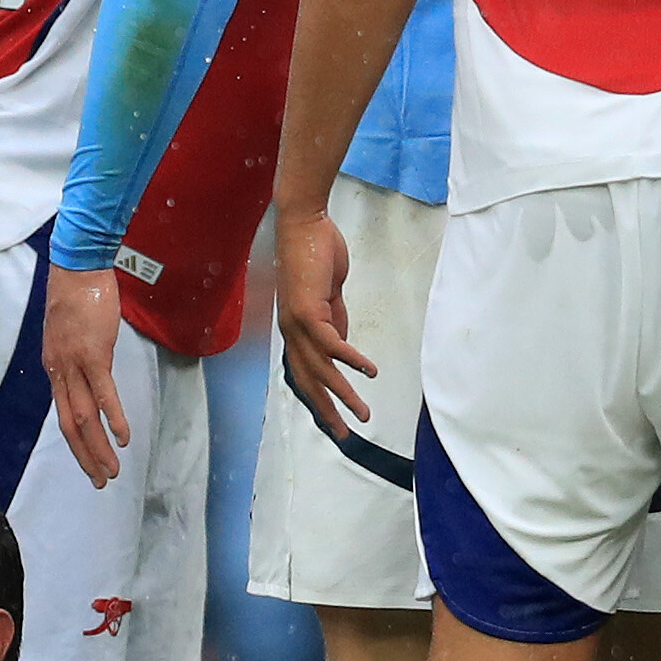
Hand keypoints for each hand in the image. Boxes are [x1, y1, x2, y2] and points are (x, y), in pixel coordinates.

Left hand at [42, 264, 130, 487]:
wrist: (76, 267)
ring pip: (84, 417)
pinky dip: (113, 419)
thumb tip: (95, 370)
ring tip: (112, 471)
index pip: (63, 415)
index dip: (76, 443)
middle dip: (86, 457)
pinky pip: (103, 394)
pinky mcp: (94, 354)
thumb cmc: (76, 295)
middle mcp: (59, 371)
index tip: (89, 462)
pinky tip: (123, 439)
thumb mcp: (72, 333)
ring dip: (99, 448)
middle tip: (101, 481)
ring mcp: (75, 364)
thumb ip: (80, 356)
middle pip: (69, 425)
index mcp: (54, 368)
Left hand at [275, 204, 373, 430]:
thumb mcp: (328, 298)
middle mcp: (291, 332)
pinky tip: (369, 371)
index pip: (304, 375)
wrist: (304, 225)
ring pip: (320, 369)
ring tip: (363, 412)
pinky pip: (332, 343)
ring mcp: (297, 323)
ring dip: (343, 393)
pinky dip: (351, 359)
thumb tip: (343, 348)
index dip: (318, 400)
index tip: (333, 422)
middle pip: (308, 382)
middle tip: (344, 435)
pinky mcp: (308, 310)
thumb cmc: (316, 256)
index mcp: (296, 332)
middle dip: (327, 411)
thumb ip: (334, 323)